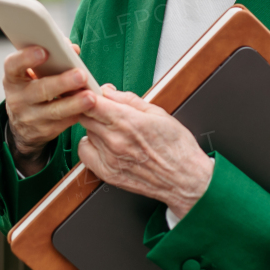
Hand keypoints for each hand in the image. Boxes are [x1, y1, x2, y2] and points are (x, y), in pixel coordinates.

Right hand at [2, 44, 94, 176]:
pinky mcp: (44, 131)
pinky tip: (90, 108)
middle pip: (40, 89)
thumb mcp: (32, 74)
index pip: (13, 65)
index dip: (26, 58)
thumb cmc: (32, 88)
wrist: (22, 125)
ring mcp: (29, 117)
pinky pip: (64, 122)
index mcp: (12, 78)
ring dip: (74, 103)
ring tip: (90, 96)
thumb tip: (72, 49)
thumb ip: (50, 58)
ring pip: (54, 110)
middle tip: (81, 75)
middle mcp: (17, 98)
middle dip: (62, 82)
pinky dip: (78, 114)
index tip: (44, 51)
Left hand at [78, 86, 213, 219]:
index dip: (86, 94)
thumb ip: (128, 99)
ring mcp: (109, 158)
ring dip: (94, 127)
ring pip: (86, 132)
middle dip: (91, 109)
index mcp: (128, 121)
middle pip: (84, 116)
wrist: (185, 179)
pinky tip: (103, 144)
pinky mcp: (107, 174)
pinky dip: (90, 145)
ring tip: (112, 129)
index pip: (91, 102)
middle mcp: (115, 140)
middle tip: (104, 109)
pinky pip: (85, 152)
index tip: (88, 91)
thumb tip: (108, 91)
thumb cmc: (177, 147)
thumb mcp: (157, 113)